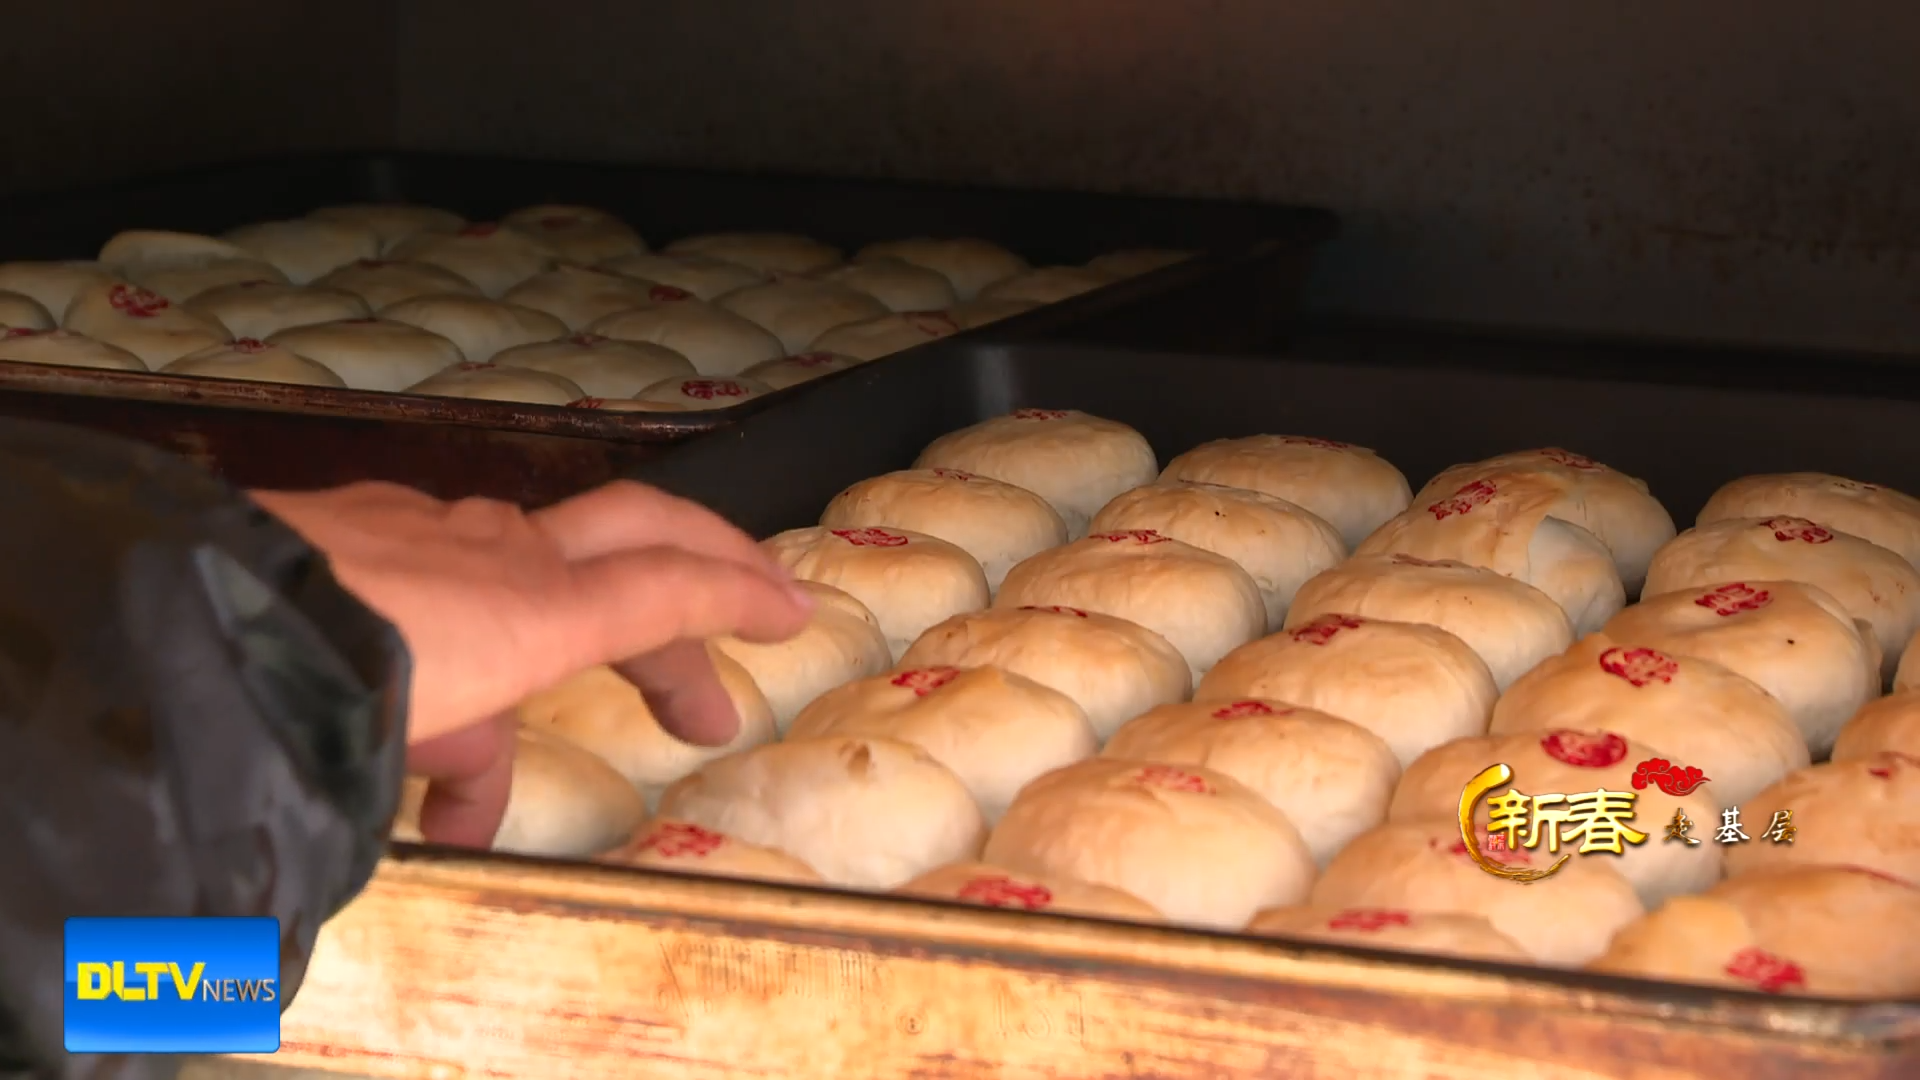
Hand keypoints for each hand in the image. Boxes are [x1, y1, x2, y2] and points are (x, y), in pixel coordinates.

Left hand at [250, 480, 812, 848]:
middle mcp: (496, 550)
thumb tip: (466, 822)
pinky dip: (460, 629)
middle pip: (637, 536)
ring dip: (559, 638)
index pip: (669, 585)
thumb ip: (461, 777)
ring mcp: (430, 526)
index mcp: (533, 605)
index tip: (794, 612)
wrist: (201, 608)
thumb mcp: (420, 739)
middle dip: (702, 581)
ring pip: (530, 565)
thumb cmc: (316, 678)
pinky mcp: (361, 521)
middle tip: (731, 642)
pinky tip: (419, 687)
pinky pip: (439, 570)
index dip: (742, 594)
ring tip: (511, 763)